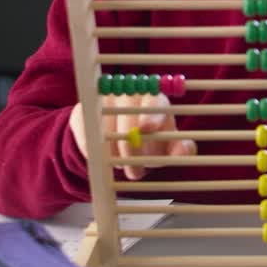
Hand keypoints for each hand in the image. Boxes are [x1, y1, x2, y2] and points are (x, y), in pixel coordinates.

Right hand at [69, 93, 195, 179]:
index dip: (150, 115)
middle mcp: (128, 94)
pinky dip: (91, 151)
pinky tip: (100, 159)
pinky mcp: (82, 111)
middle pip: (127, 119)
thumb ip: (181, 148)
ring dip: (111, 153)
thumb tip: (185, 151)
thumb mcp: (167, 145)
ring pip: (104, 128)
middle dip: (131, 149)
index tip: (145, 129)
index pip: (153, 103)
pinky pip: (84, 133)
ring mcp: (102, 100)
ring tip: (120, 164)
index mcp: (154, 99)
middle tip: (136, 172)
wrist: (119, 137)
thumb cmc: (151, 139)